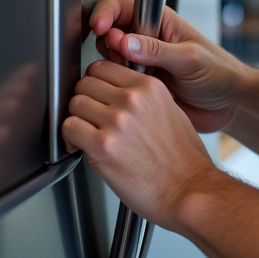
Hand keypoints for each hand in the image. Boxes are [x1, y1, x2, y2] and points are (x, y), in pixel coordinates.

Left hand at [62, 59, 218, 231]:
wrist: (189, 190)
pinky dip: (69, 138)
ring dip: (76, 119)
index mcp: (149, 87)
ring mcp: (117, 121)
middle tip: (88, 117)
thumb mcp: (173, 112)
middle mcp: (132, 99)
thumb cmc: (184, 159)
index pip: (102, 67)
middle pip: (85, 83)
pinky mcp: (103, 146)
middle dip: (84, 100)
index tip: (95, 95)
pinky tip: (80, 147)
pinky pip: (69, 128)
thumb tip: (123, 95)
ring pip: (74, 104)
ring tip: (85, 133)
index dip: (95, 82)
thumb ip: (146, 98)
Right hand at [89, 0, 251, 133]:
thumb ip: (158, 50)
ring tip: (133, 76)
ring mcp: (141, 61)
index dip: (105, 13)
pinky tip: (131, 91)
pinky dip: (115, 85)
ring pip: (107, 56)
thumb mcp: (191, 59)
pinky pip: (115, 80)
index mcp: (159, 21)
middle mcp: (146, 38)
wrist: (228, 104)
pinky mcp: (139, 83)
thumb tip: (124, 41)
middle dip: (106, 44)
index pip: (120, 5)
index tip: (100, 28)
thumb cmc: (220, 73)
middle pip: (107, 30)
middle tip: (120, 59)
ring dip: (111, 66)